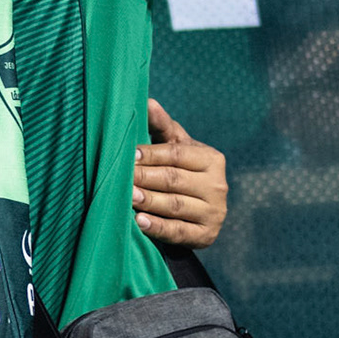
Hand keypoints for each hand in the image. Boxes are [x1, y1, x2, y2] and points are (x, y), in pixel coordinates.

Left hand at [133, 97, 228, 247]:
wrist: (199, 210)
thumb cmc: (181, 170)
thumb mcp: (176, 147)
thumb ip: (162, 126)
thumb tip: (148, 102)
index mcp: (211, 159)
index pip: (176, 155)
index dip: (151, 154)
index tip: (129, 155)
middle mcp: (217, 185)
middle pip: (174, 180)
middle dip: (144, 178)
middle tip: (121, 177)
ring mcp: (214, 212)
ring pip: (175, 205)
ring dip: (149, 201)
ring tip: (127, 197)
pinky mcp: (207, 235)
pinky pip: (179, 231)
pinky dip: (158, 227)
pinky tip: (139, 222)